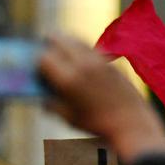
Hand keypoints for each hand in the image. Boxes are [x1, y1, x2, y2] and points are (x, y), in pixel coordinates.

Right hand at [39, 34, 164, 163]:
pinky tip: (79, 56)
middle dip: (49, 40)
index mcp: (68, 79)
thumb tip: (41, 96)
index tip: (34, 63)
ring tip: (60, 43)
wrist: (130, 123)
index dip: (36, 60)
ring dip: (66, 41)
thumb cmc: (95, 124)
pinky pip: (91, 48)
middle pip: (60, 40)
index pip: (44, 57)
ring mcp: (99, 61)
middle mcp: (83, 65)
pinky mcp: (111, 62)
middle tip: (43, 41)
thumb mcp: (67, 117)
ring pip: (77, 40)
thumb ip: (51, 104)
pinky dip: (81, 48)